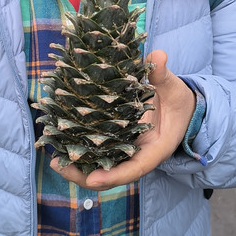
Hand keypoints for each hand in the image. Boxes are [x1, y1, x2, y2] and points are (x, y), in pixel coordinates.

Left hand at [50, 50, 195, 189]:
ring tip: (53, 159)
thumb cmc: (178, 99)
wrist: (182, 107)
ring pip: (102, 167)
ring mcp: (127, 151)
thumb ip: (163, 75)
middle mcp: (139, 155)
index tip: (92, 179)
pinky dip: (81, 151)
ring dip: (78, 167)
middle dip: (85, 176)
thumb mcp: (173, 88)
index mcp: (156, 148)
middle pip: (112, 175)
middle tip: (59, 166)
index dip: (114, 176)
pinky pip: (99, 152)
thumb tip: (158, 56)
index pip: (135, 168)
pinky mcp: (118, 142)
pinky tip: (60, 143)